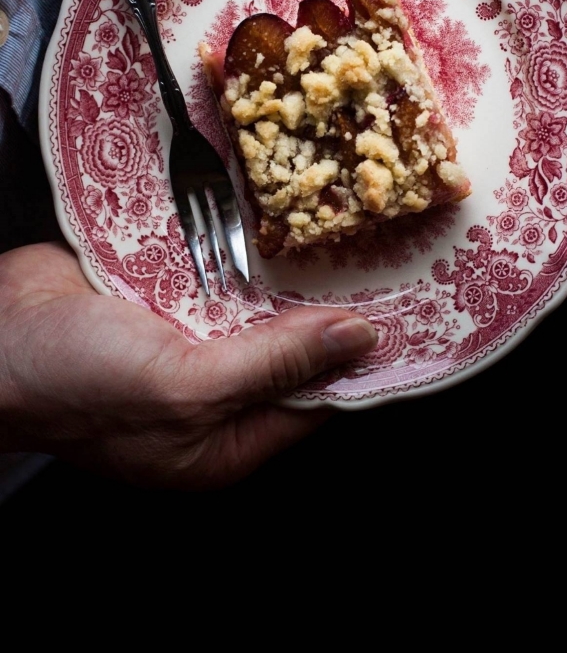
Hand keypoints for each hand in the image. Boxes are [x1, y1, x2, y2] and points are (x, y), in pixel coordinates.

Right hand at [0, 242, 376, 486]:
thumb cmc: (77, 381)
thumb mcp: (184, 385)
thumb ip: (273, 362)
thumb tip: (360, 341)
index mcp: (224, 438)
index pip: (315, 400)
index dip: (356, 359)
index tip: (404, 309)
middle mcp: (214, 391)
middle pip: (291, 348)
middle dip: (325, 307)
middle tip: (377, 252)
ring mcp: (189, 338)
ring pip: (258, 304)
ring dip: (285, 270)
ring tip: (337, 222)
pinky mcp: (166, 293)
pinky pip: (219, 271)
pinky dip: (240, 247)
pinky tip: (271, 214)